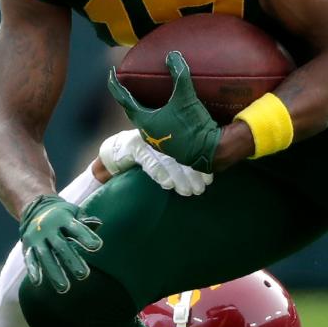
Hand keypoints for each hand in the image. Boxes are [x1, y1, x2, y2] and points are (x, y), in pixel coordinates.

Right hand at [19, 195, 102, 293]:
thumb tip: (98, 224)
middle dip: (72, 260)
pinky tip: (38, 282)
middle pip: (61, 246)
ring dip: (54, 272)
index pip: (76, 228)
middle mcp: (48, 228)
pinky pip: (30, 259)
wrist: (36, 208)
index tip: (97, 247)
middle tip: (84, 275)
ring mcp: (37, 237)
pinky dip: (33, 270)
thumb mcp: (75, 213)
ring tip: (64, 288)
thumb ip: (85, 221)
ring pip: (46, 256)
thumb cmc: (64, 215)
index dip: (86, 236)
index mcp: (63, 218)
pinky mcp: (28, 246)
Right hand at [98, 129, 212, 196]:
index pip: (192, 150)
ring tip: (187, 191)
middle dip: (192, 174)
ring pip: (167, 160)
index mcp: (174, 134)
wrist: (118, 149)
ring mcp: (148, 139)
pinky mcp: (134, 146)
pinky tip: (168, 185)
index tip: (209, 180)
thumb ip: (184, 158)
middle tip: (200, 190)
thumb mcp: (167, 154)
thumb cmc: (149, 154)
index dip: (201, 166)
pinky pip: (149, 161)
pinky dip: (160, 174)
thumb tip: (207, 174)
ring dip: (179, 178)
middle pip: (182, 155)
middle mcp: (163, 134)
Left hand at [108, 51, 221, 173]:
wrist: (208, 151)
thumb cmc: (192, 126)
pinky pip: (157, 126)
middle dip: (129, 97)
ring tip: (147, 97)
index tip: (111, 73)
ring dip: (144, 108)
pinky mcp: (169, 144)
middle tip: (129, 84)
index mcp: (144, 121)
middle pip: (133, 111)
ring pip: (145, 120)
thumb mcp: (185, 98)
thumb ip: (179, 75)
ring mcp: (158, 140)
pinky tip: (166, 111)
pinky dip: (157, 116)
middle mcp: (147, 132)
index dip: (116, 85)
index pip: (123, 99)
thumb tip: (173, 55)